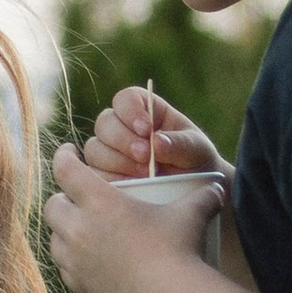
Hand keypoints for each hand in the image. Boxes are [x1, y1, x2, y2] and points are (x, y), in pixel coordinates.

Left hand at [44, 138, 219, 292]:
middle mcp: (80, 229)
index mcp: (99, 202)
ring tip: (81, 228)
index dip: (63, 156)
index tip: (68, 151)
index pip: (65, 169)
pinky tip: (86, 260)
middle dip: (62, 198)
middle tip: (76, 196)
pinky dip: (71, 261)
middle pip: (52, 205)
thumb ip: (202, 196)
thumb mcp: (191, 215)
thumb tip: (218, 187)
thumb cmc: (179, 251)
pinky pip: (64, 269)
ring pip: (54, 238)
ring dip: (63, 230)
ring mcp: (77, 261)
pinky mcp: (83, 286)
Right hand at [74, 80, 224, 187]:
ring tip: (146, 174)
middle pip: (104, 123)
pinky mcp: (103, 177)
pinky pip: (94, 176)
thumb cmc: (197, 162)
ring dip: (118, 161)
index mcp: (145, 110)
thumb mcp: (197, 149)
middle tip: (146, 156)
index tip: (147, 129)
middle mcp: (122, 128)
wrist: (196, 193)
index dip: (130, 111)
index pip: (125, 99)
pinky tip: (133, 185)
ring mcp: (109, 153)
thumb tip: (156, 143)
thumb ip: (180, 144)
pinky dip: (112, 180)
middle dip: (123, 139)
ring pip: (94, 149)